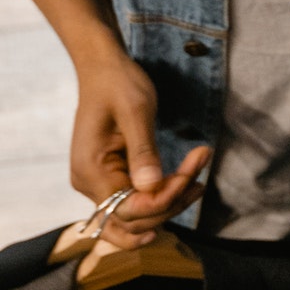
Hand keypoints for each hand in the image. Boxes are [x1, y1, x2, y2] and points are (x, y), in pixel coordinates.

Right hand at [70, 50, 210, 247]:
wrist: (103, 69)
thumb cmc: (119, 84)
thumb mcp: (136, 111)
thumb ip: (143, 151)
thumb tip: (152, 188)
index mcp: (90, 171)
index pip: (128, 209)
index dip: (164, 199)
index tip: (193, 174)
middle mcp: (89, 185)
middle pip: (133, 220)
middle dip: (171, 202)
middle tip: (201, 172)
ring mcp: (96, 184)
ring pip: (135, 216)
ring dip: (168, 204)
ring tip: (199, 181)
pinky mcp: (109, 178)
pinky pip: (133, 202)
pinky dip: (159, 197)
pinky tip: (182, 185)